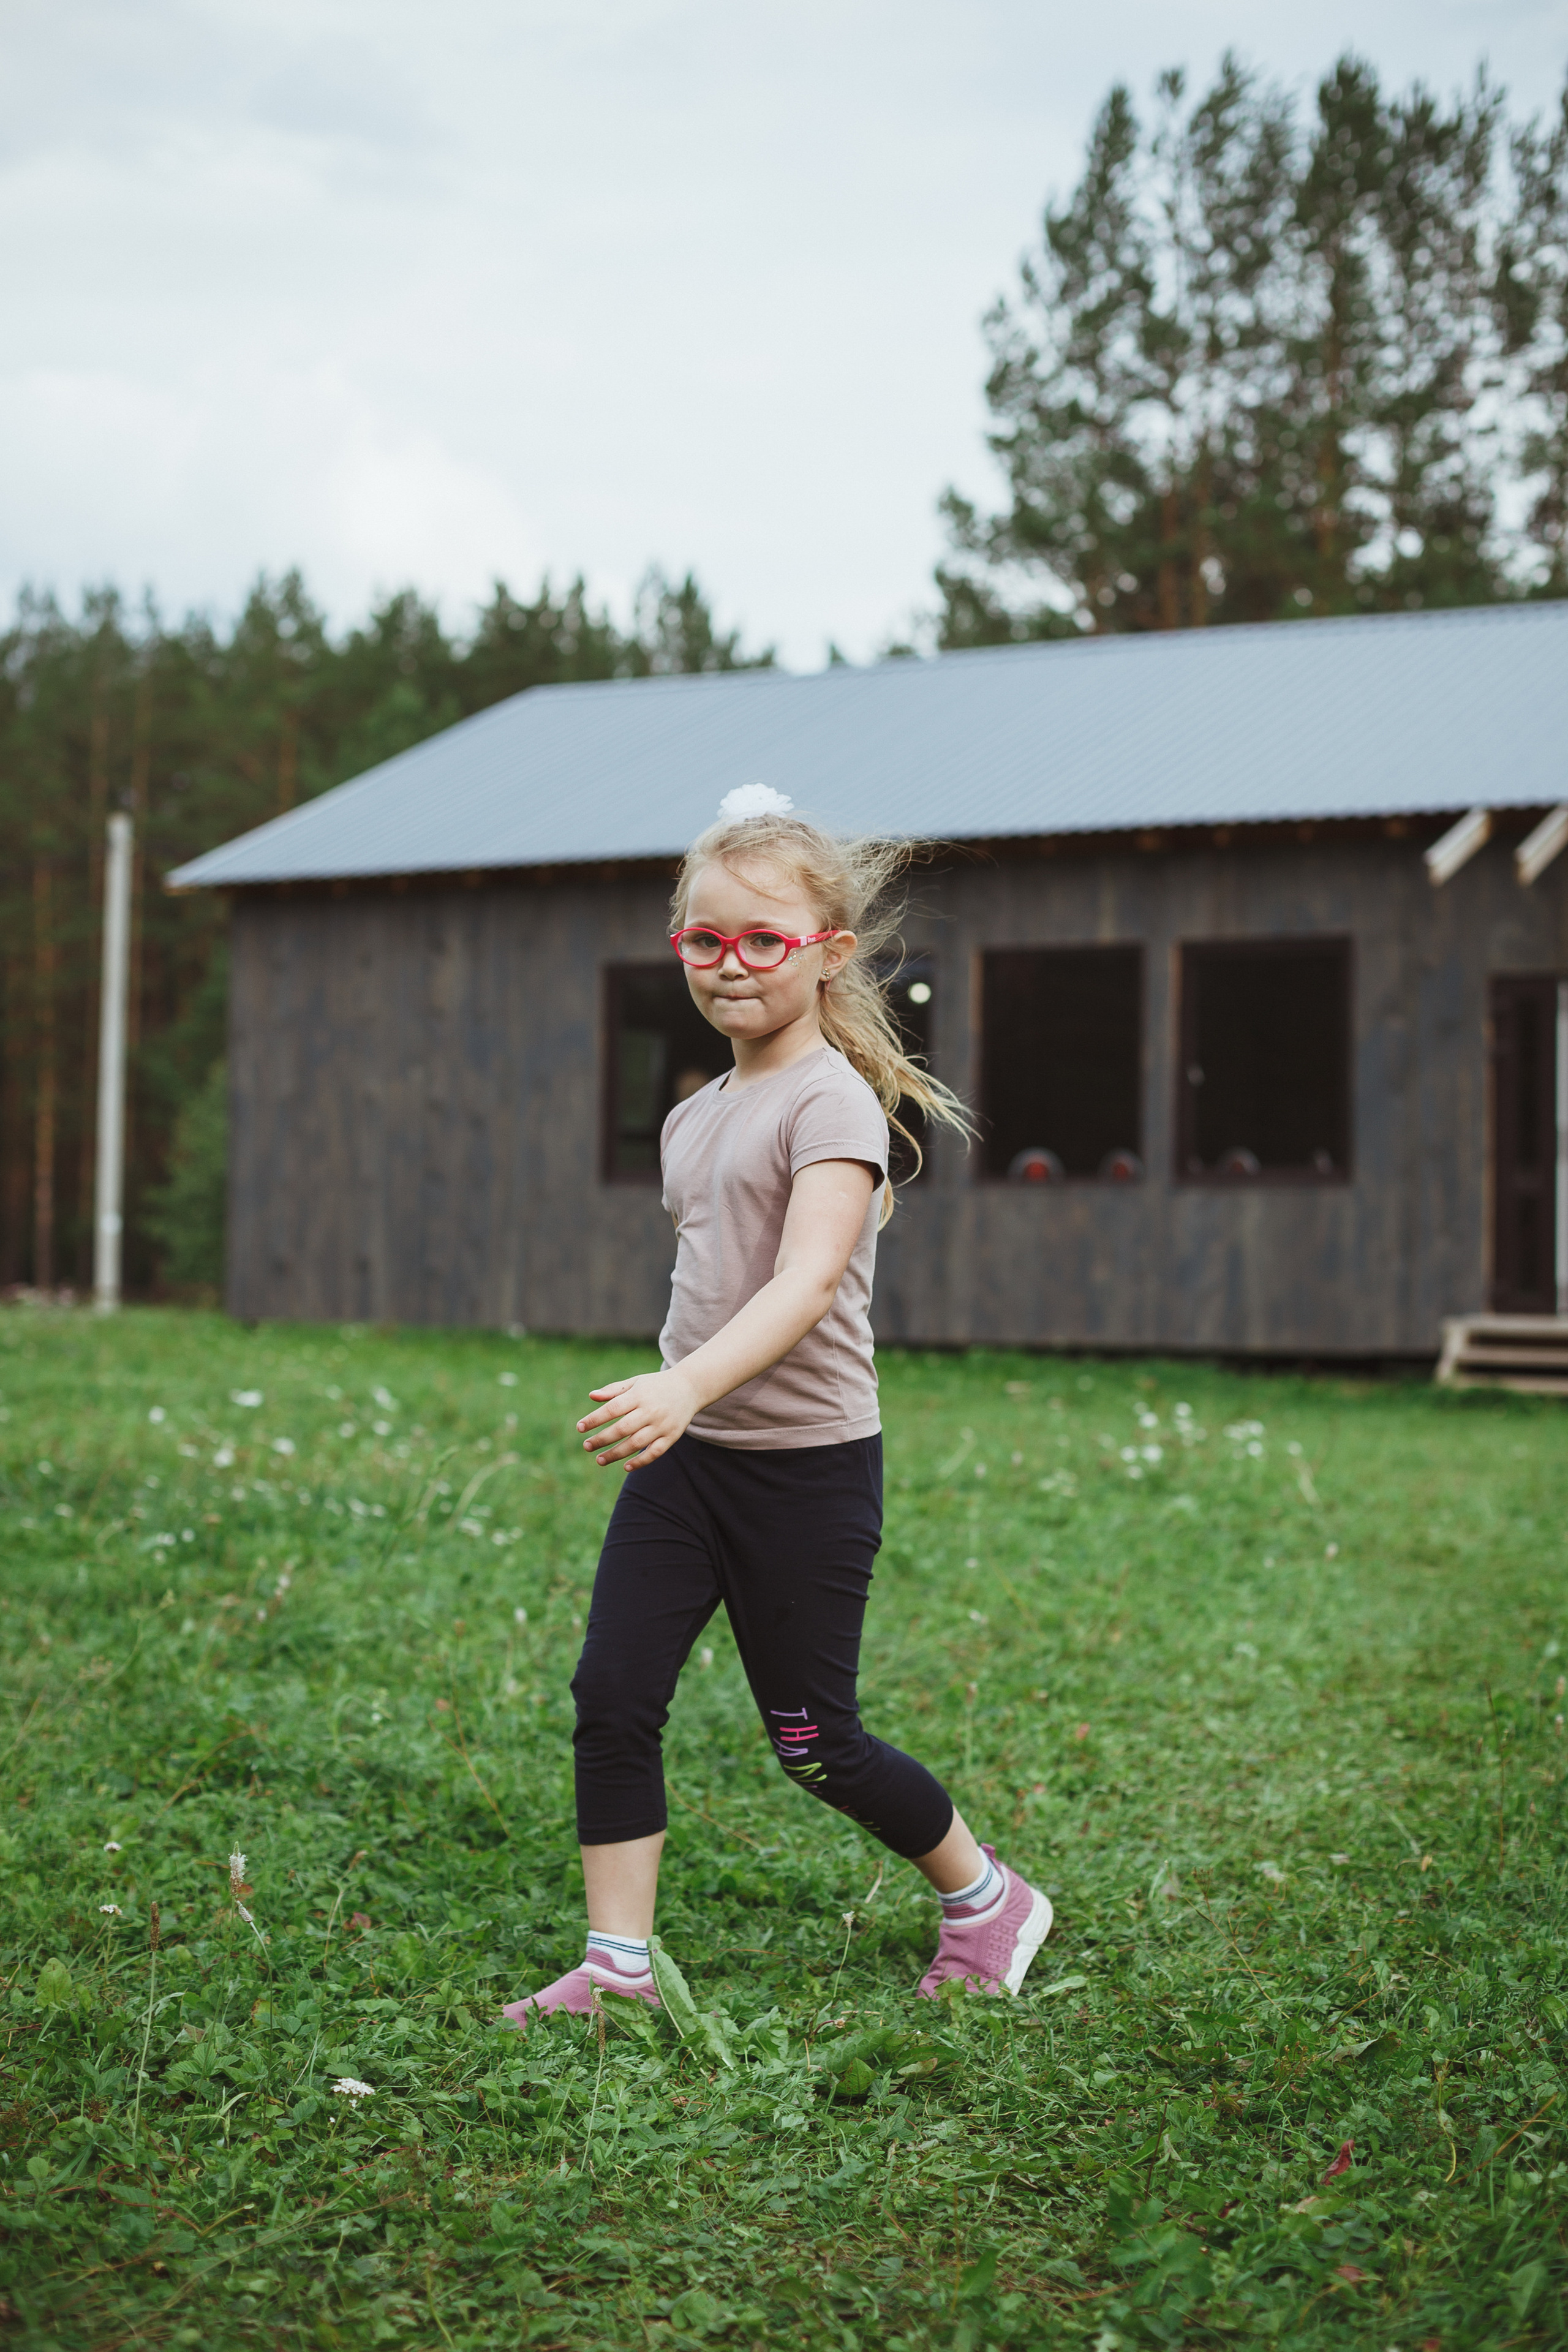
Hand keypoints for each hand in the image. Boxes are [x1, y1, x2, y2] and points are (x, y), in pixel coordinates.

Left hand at [578, 1368, 699, 1468]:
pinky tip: (626, 1467)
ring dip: (616, 1454)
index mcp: (639, 1395)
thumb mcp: (636, 1382)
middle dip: (602, 1439)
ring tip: (599, 1460)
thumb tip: (592, 1396)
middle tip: (587, 1446)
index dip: (595, 1419)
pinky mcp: (672, 1436)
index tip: (580, 1427)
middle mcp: (651, 1410)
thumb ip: (614, 1390)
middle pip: (622, 1429)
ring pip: (636, 1444)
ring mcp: (662, 1425)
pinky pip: (655, 1452)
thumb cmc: (657, 1385)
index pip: (612, 1409)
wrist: (691, 1387)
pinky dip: (641, 1461)